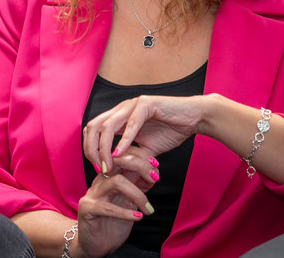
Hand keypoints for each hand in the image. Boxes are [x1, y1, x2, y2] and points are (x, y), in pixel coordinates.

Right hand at [75, 145, 158, 257]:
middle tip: (155, 179)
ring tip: (148, 208)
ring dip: (137, 194)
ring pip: (116, 181)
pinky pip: (107, 207)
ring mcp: (92, 194)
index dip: (141, 156)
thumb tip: (154, 173)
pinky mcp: (87, 209)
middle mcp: (100, 181)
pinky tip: (138, 218)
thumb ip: (138, 186)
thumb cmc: (113, 223)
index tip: (155, 165)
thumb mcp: (129, 202)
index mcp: (109, 176)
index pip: (123, 155)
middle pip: (118, 161)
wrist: (94, 245)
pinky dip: (125, 213)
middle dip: (141, 166)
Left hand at [83, 95, 205, 177]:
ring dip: (104, 148)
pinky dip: (124, 140)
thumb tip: (119, 178)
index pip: (93, 130)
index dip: (90, 149)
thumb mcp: (146, 151)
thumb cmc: (170, 131)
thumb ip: (131, 160)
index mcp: (118, 117)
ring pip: (108, 125)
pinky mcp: (146, 104)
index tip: (97, 168)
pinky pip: (131, 122)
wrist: (193, 118)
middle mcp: (121, 109)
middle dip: (92, 149)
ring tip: (108, 165)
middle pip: (94, 126)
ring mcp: (132, 104)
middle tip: (99, 168)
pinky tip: (120, 154)